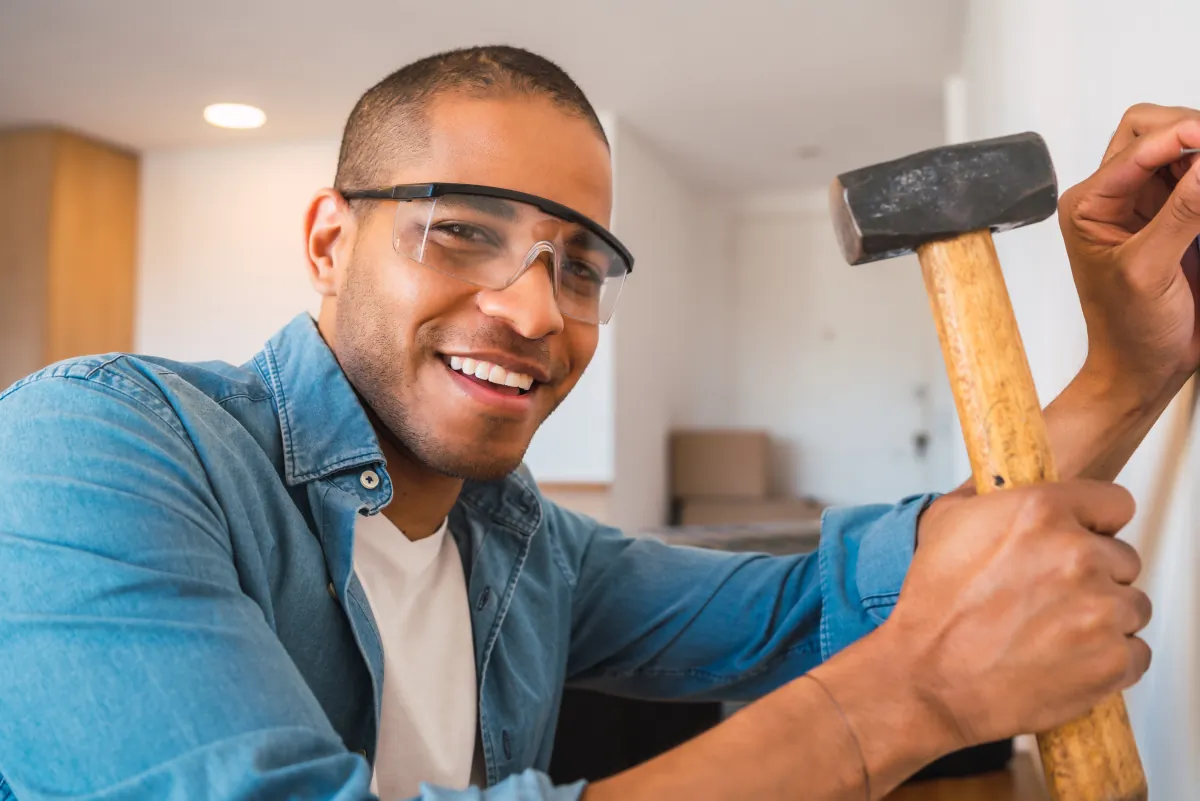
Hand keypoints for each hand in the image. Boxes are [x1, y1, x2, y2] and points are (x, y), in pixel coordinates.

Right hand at [885, 484, 1150, 747]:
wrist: (929, 679)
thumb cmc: (933, 609)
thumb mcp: (945, 523)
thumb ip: (990, 497)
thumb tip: (1006, 483)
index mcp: (1040, 512)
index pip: (1114, 504)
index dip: (1096, 524)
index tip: (1084, 540)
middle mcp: (1077, 554)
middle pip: (1124, 559)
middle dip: (1095, 577)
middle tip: (1051, 598)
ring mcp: (1100, 608)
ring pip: (1132, 606)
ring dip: (1103, 619)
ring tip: (1054, 632)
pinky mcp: (1112, 658)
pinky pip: (1136, 652)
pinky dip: (1109, 660)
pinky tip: (1067, 659)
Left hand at [1059, 104, 1199, 405]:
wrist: (1144, 369)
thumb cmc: (1129, 330)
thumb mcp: (1150, 269)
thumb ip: (1182, 212)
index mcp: (1090, 204)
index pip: (1139, 143)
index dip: (1184, 132)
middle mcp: (1116, 196)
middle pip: (1157, 129)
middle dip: (1194, 131)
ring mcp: (1149, 204)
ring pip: (1184, 148)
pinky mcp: (1180, 217)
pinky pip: (1199, 180)